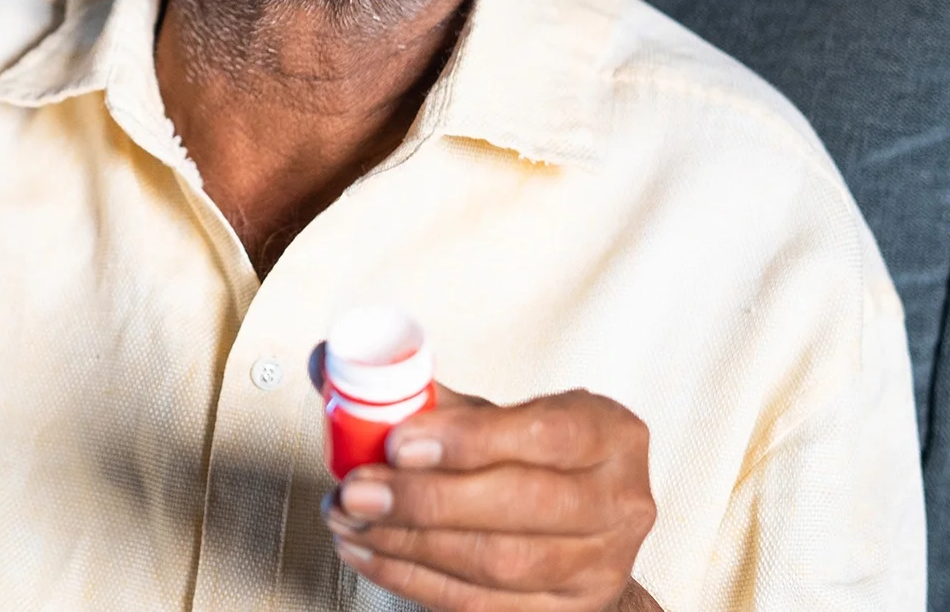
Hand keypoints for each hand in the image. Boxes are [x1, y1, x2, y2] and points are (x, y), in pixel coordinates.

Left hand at [322, 384, 659, 610]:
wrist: (580, 527)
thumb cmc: (529, 457)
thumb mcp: (494, 413)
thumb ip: (422, 389)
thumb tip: (329, 362)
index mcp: (611, 434)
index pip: (545, 434)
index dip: (469, 439)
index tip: (400, 440)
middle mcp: (620, 503)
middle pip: (521, 507)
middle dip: (426, 500)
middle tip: (357, 488)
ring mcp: (599, 566)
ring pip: (499, 564)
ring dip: (409, 542)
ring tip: (350, 517)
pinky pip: (480, 604)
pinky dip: (414, 578)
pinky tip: (371, 551)